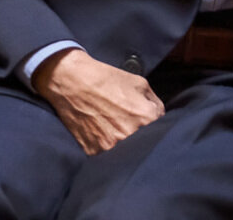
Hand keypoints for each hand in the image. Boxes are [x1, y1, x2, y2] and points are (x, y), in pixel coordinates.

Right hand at [33, 48, 163, 154]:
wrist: (72, 81)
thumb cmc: (105, 79)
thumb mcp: (139, 82)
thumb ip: (154, 102)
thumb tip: (160, 115)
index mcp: (145, 118)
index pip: (160, 127)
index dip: (153, 122)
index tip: (145, 118)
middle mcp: (130, 135)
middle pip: (142, 141)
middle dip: (138, 132)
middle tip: (125, 120)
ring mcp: (111, 146)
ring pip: (125, 150)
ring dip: (122, 140)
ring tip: (110, 123)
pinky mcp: (94, 151)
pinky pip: (106, 153)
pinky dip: (105, 143)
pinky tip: (99, 128)